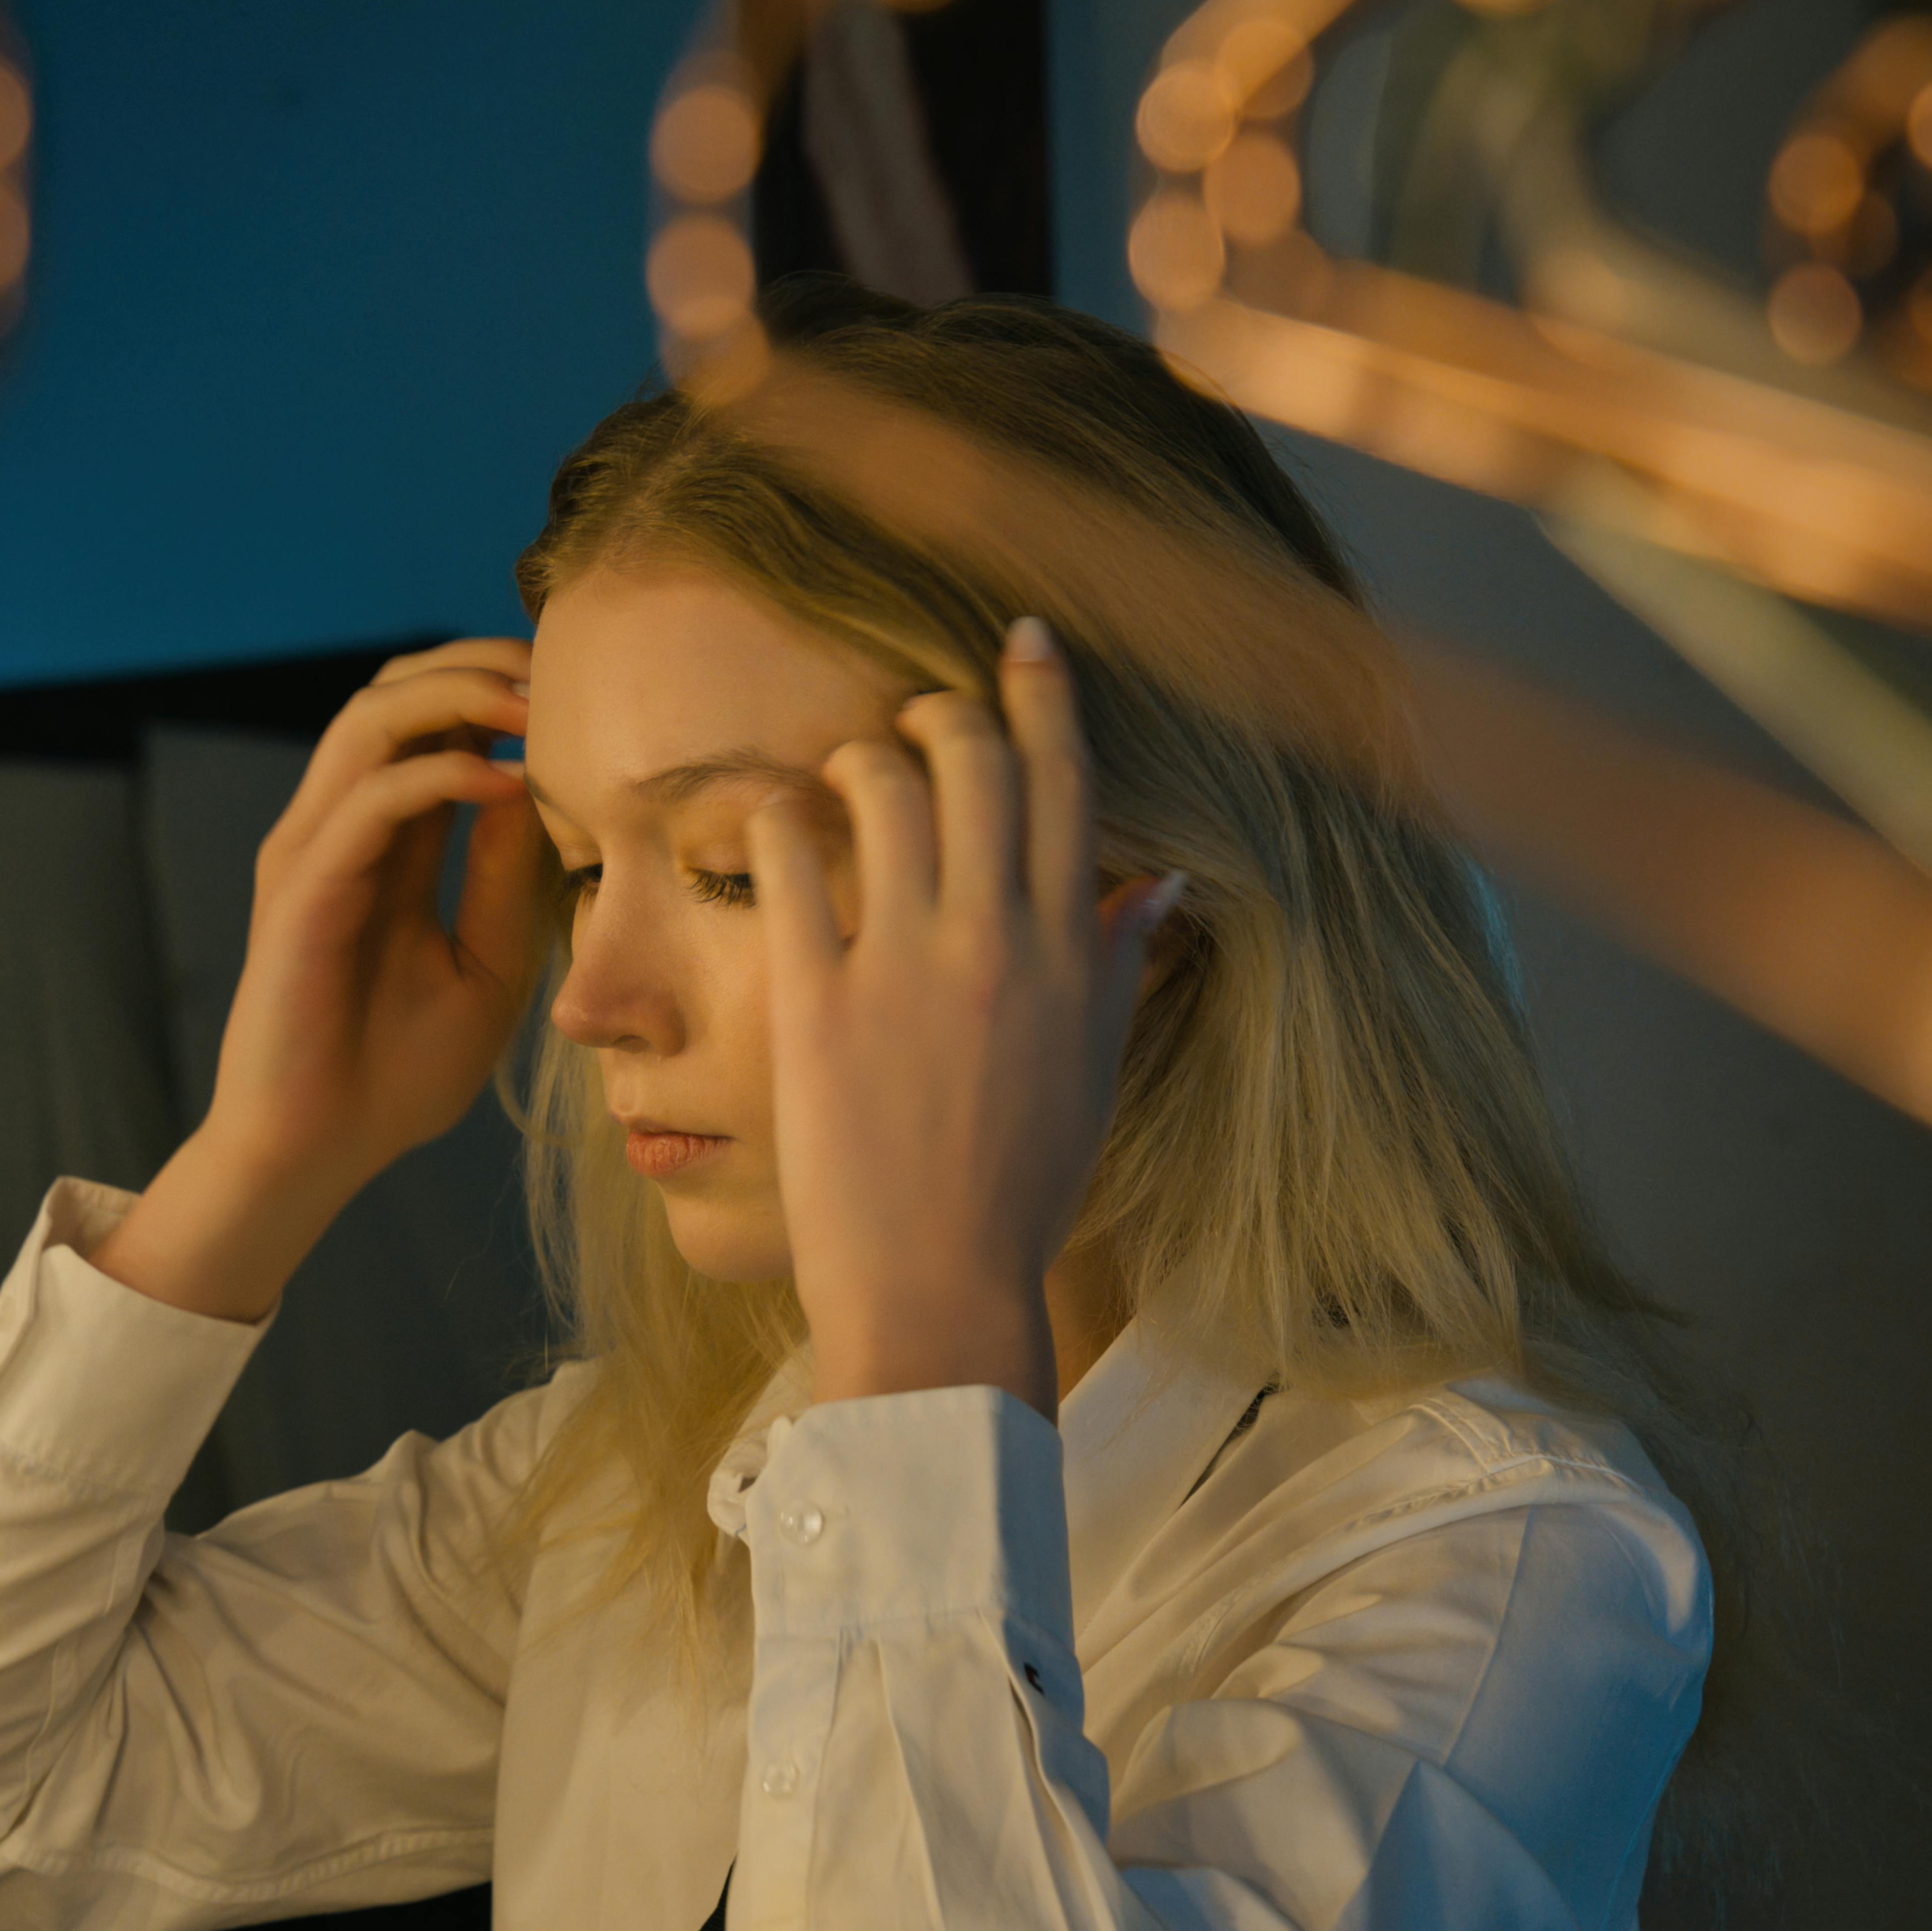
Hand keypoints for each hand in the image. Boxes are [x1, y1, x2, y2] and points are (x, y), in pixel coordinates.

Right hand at [94, 641, 540, 1320]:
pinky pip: (369, 799)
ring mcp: (312, 851)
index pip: (429, 721)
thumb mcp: (487, 967)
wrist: (319, 1151)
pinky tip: (508, 784)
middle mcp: (337, 828)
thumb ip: (509, 880)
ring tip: (537, 708)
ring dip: (458, 695)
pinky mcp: (300, 890)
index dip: (497, 686)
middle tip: (562, 669)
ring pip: (372, 717)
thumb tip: (541, 789)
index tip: (579, 690)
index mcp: (380, 841)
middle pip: (395, 690)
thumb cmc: (396, 1076)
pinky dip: (440, 775)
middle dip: (479, 663)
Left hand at [746, 618, 1180, 1419]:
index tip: (1022, 643)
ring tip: (844, 774)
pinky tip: (774, 820)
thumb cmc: (1018, 1189)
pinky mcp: (817, 999)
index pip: (1067, 782)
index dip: (1043, 694)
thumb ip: (1120, 966)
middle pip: (976, 759)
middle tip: (914, 719)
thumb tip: (1157, 880)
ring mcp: (905, 965)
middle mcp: (996, 940)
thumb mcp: (1093, 1073)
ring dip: (858, 753)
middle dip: (941, 711)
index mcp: (1071, 953)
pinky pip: (790, 857)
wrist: (938, 1287)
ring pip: (882, 783)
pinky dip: (778, 816)